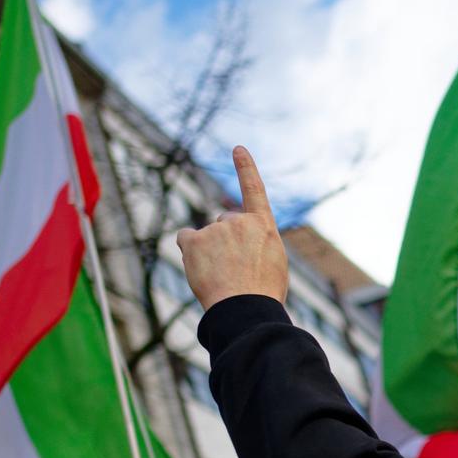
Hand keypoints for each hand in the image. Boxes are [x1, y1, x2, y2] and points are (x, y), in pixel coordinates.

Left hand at [176, 146, 290, 310]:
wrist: (245, 308)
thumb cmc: (262, 294)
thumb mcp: (272, 263)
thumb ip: (256, 244)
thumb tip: (237, 244)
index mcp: (263, 226)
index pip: (254, 189)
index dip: (245, 168)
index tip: (237, 148)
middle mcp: (239, 221)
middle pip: (225, 224)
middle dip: (226, 241)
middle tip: (234, 270)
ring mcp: (215, 229)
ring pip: (207, 237)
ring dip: (210, 253)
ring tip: (222, 278)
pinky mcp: (194, 240)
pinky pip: (186, 239)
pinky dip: (189, 251)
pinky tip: (200, 269)